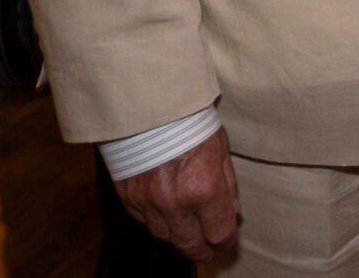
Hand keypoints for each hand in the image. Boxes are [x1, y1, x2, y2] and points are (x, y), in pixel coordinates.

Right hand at [113, 129, 239, 260]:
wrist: (149, 108)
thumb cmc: (192, 123)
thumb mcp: (220, 150)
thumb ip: (227, 185)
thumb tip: (230, 212)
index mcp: (204, 189)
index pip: (218, 232)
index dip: (226, 240)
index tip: (227, 241)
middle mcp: (174, 202)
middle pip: (189, 244)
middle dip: (202, 250)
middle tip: (209, 250)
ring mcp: (147, 203)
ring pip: (164, 236)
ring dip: (179, 238)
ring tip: (189, 234)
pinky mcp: (127, 197)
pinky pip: (144, 221)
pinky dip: (157, 222)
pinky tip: (167, 215)